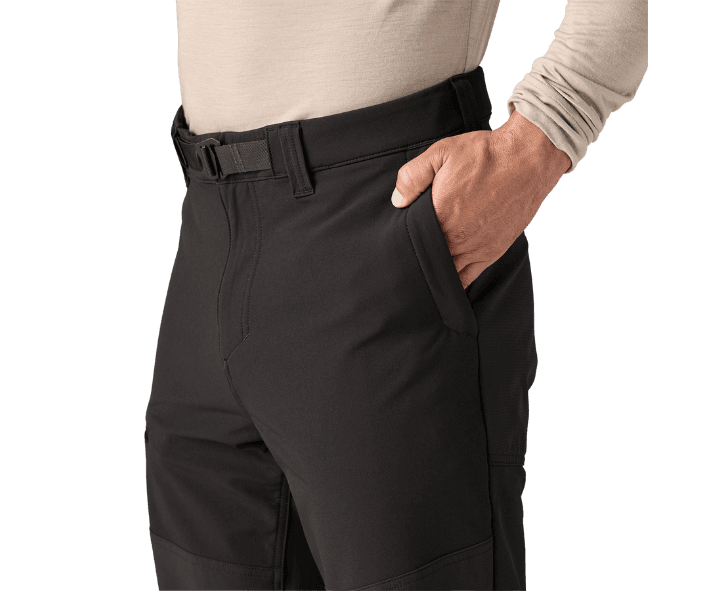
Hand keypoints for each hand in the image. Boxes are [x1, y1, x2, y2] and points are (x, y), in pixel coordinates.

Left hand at [391, 104, 571, 288]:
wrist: (528, 159)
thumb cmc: (485, 155)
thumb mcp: (441, 153)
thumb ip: (412, 176)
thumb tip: (397, 201)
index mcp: (440, 217)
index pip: (412, 242)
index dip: (403, 245)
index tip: (395, 245)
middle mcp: (457, 238)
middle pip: (428, 261)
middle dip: (417, 261)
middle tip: (405, 262)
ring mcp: (476, 249)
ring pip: (447, 273)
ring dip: (436, 272)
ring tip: (424, 271)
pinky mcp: (493, 252)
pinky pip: (469, 277)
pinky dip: (456, 280)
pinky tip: (447, 280)